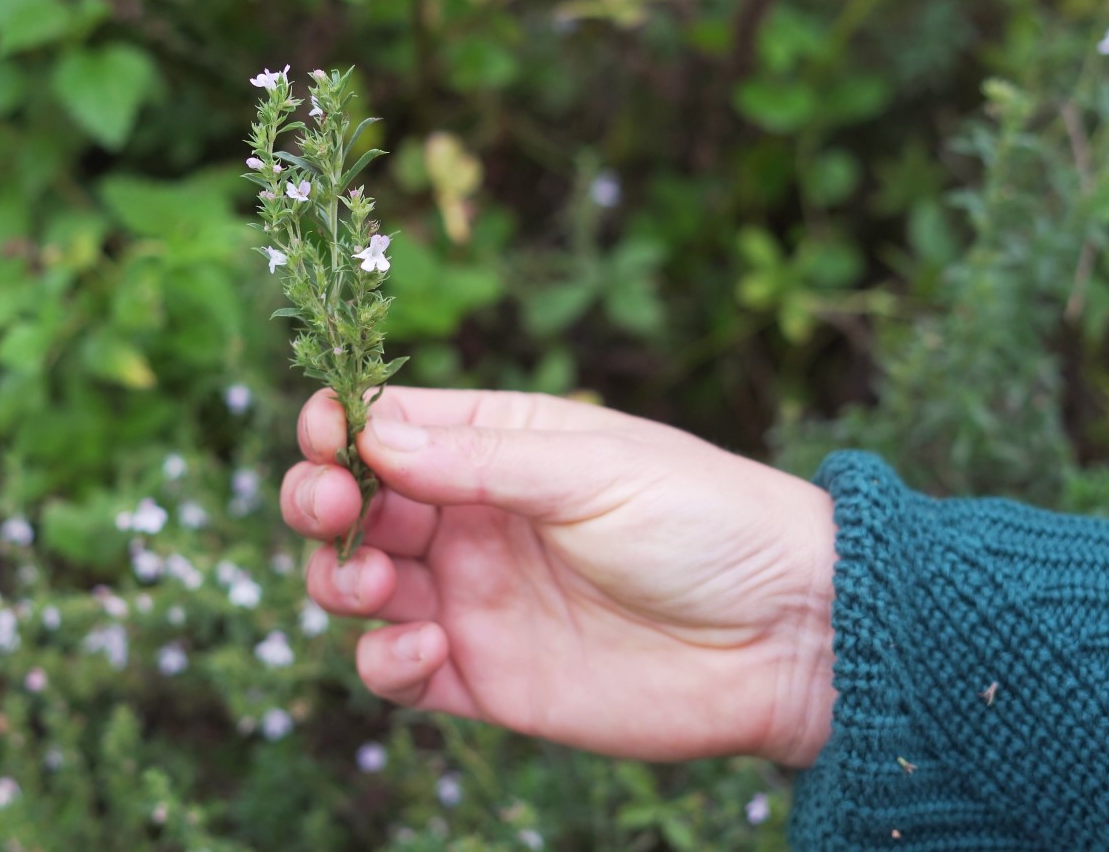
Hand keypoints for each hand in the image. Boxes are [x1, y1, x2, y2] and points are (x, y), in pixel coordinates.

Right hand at [281, 387, 837, 766]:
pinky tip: (430, 649)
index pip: (391, 428)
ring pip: (360, 588)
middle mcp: (474, 521)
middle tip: (328, 508)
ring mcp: (475, 602)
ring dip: (340, 580)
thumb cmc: (708, 523)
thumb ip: (481, 460)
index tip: (325, 434)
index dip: (342, 426)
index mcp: (499, 449)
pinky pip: (398, 676)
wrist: (789, 637)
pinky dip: (387, 664)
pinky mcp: (487, 681)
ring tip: (379, 585)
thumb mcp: (596, 469)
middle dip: (320, 501)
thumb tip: (373, 438)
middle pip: (356, 506)